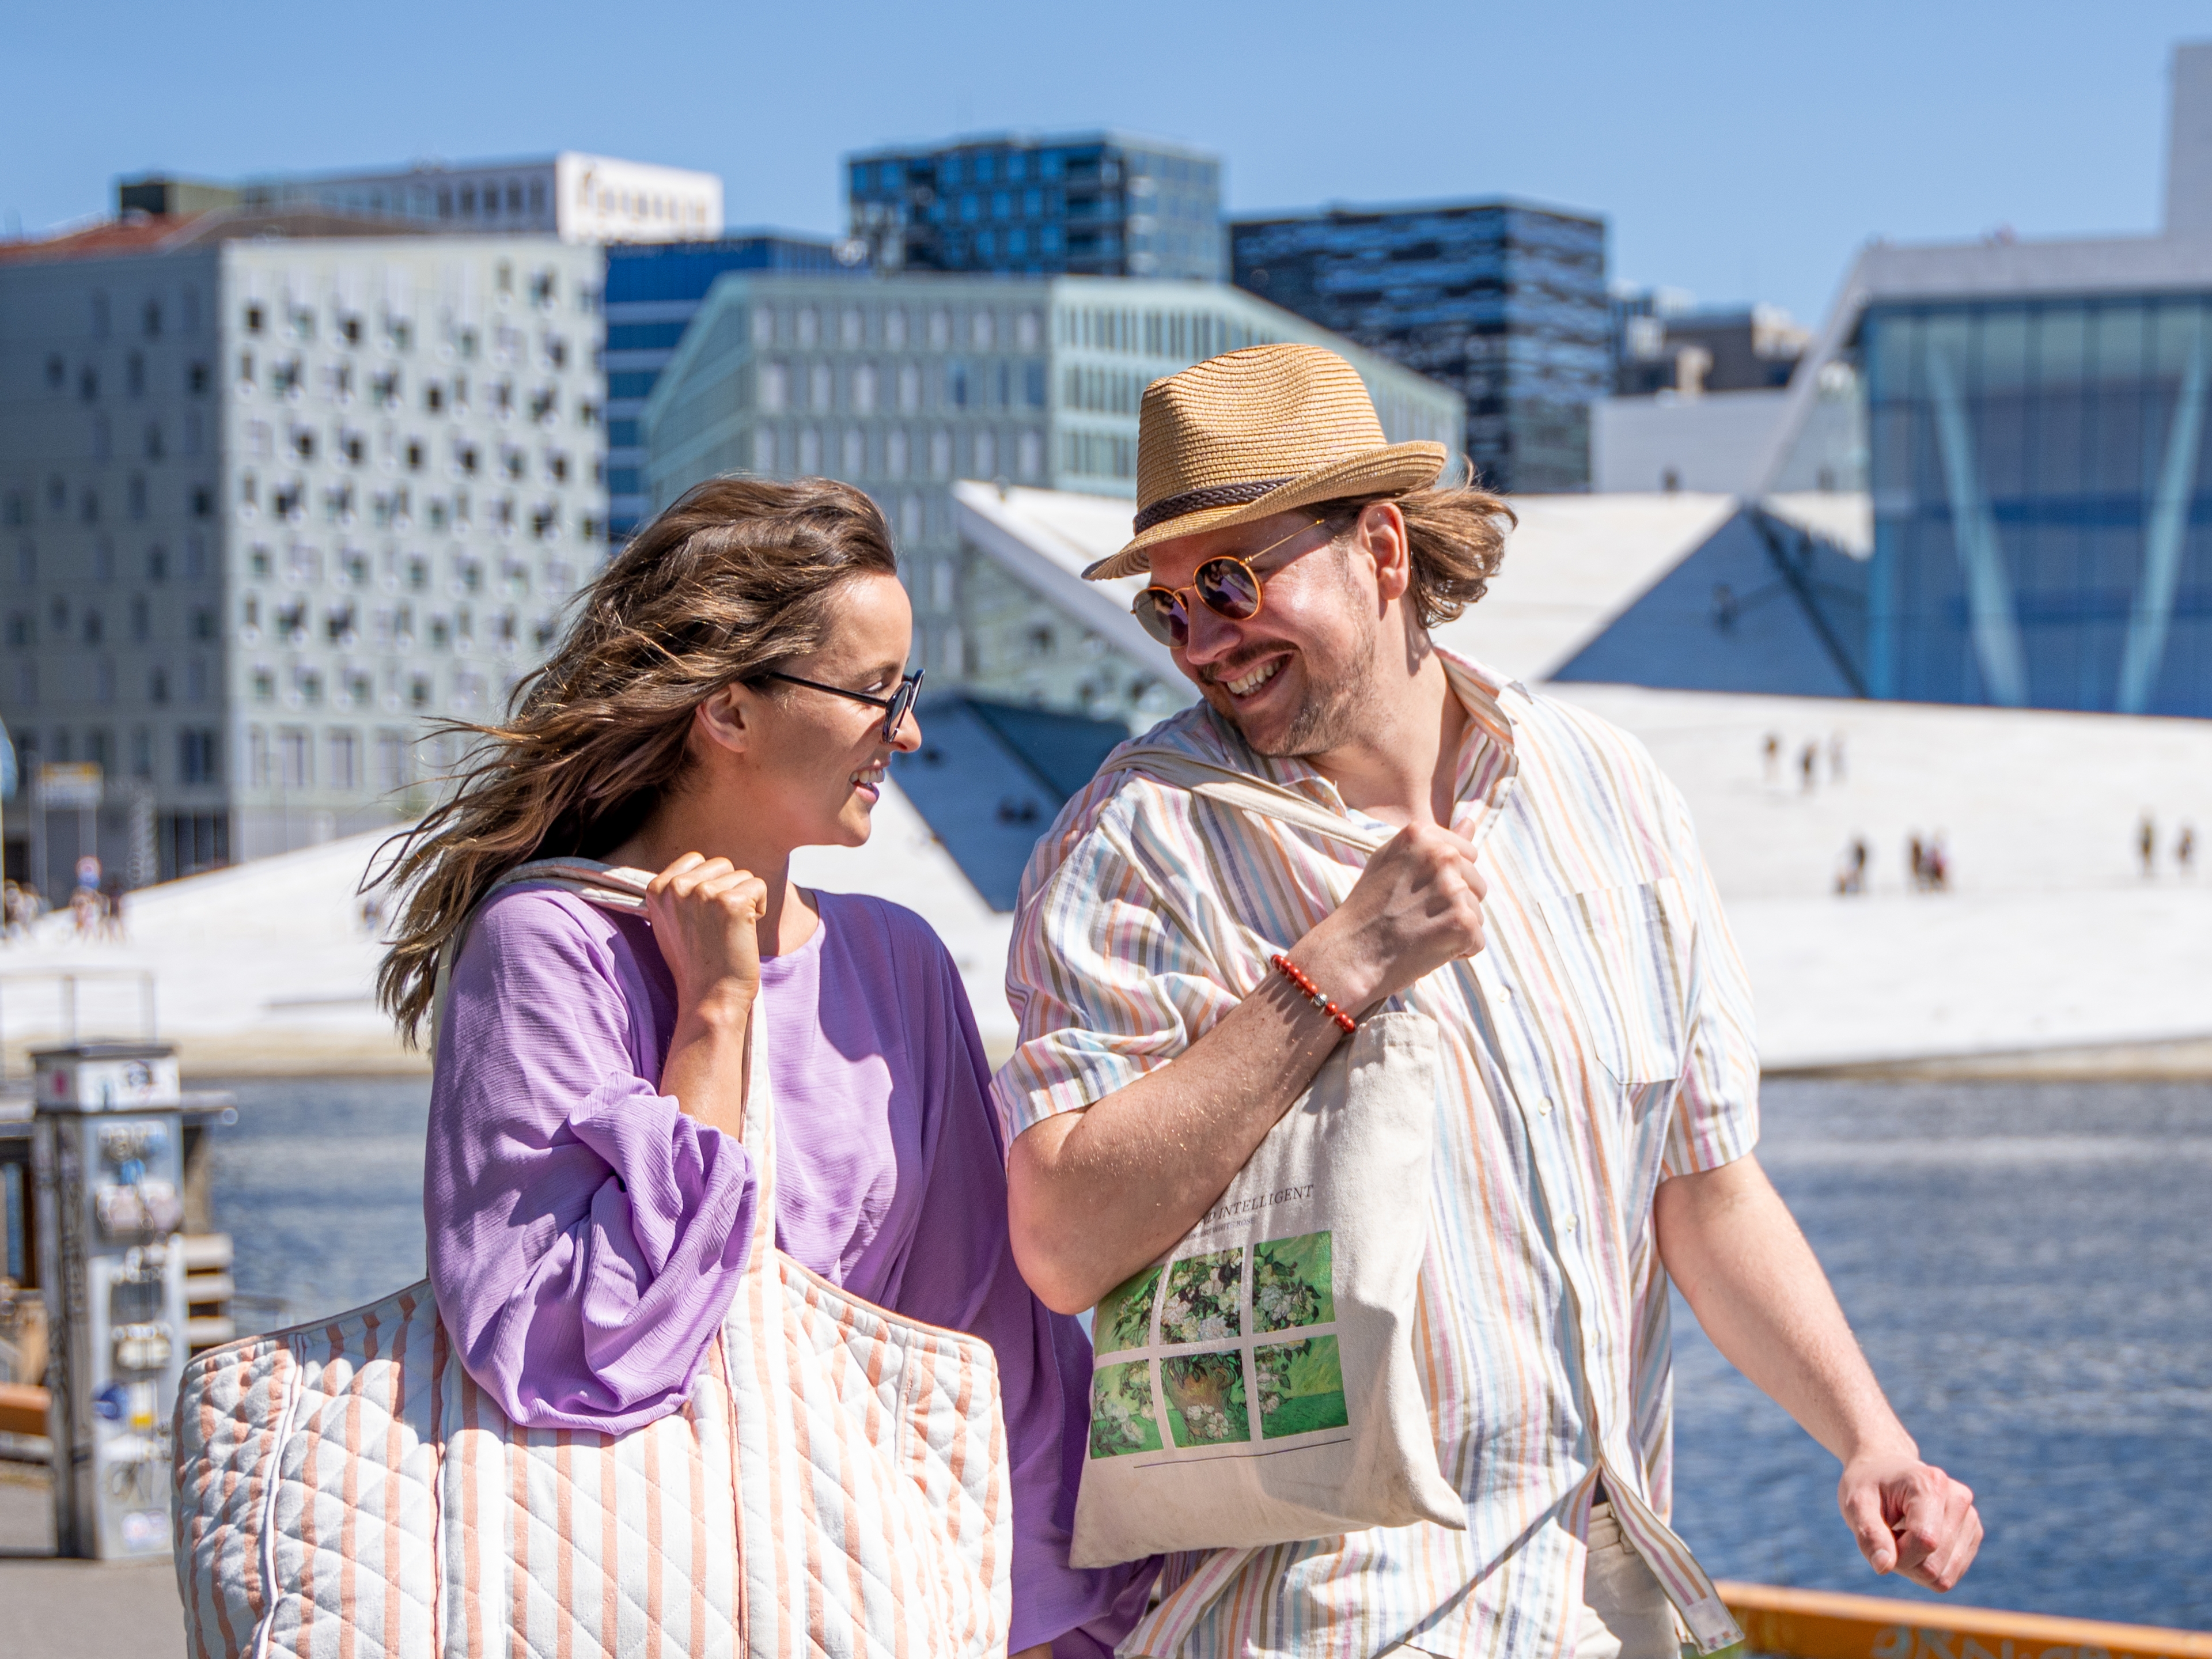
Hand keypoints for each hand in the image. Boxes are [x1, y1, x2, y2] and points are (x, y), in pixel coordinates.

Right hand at [644, 852, 768, 1027]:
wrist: (710, 997)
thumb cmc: (695, 963)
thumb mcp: (671, 921)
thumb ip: (679, 891)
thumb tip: (699, 866)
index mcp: (657, 887)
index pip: (696, 859)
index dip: (710, 885)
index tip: (703, 917)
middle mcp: (677, 886)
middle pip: (722, 865)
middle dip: (728, 891)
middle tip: (718, 927)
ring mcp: (704, 892)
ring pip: (742, 875)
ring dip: (744, 900)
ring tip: (729, 931)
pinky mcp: (732, 902)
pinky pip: (759, 886)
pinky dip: (760, 907)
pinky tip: (744, 932)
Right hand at [1296, 821, 1487, 1009]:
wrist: (1350, 954)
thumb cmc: (1367, 909)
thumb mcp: (1392, 861)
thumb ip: (1433, 841)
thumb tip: (1472, 821)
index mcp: (1422, 834)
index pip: (1467, 854)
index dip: (1446, 880)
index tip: (1418, 893)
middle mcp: (1441, 855)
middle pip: (1476, 884)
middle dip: (1454, 905)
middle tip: (1416, 917)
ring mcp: (1453, 888)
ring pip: (1477, 913)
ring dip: (1454, 929)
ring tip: (1419, 933)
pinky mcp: (1462, 921)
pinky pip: (1477, 941)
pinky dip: (1457, 951)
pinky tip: (1427, 949)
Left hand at [1838, 1450, 1981, 1590]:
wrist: (1885, 1468)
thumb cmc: (1868, 1486)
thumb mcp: (1856, 1504)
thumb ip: (1869, 1535)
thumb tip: (1884, 1567)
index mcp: (1930, 1484)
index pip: (1925, 1541)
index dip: (1898, 1553)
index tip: (1879, 1536)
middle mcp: (1959, 1499)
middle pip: (1934, 1566)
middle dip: (1904, 1561)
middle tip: (1888, 1534)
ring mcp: (1970, 1518)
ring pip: (1944, 1576)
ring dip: (1915, 1567)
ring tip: (1901, 1536)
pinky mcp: (1972, 1534)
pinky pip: (1949, 1576)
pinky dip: (1927, 1567)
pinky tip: (1915, 1541)